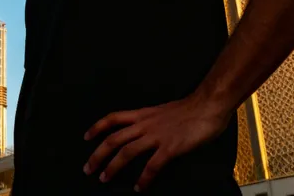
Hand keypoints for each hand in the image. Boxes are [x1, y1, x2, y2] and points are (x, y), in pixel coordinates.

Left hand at [82, 93, 230, 191]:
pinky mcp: (170, 147)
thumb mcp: (162, 112)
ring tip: (104, 178)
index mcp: (143, 115)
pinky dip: (144, 178)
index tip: (86, 137)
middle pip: (114, 138)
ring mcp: (157, 136)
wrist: (207, 105)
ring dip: (113, 166)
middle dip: (98, 154)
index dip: (97, 127)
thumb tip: (143, 132)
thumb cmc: (189, 109)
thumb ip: (150, 121)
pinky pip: (152, 165)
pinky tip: (139, 187)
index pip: (113, 118)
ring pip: (127, 151)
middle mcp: (145, 124)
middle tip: (88, 168)